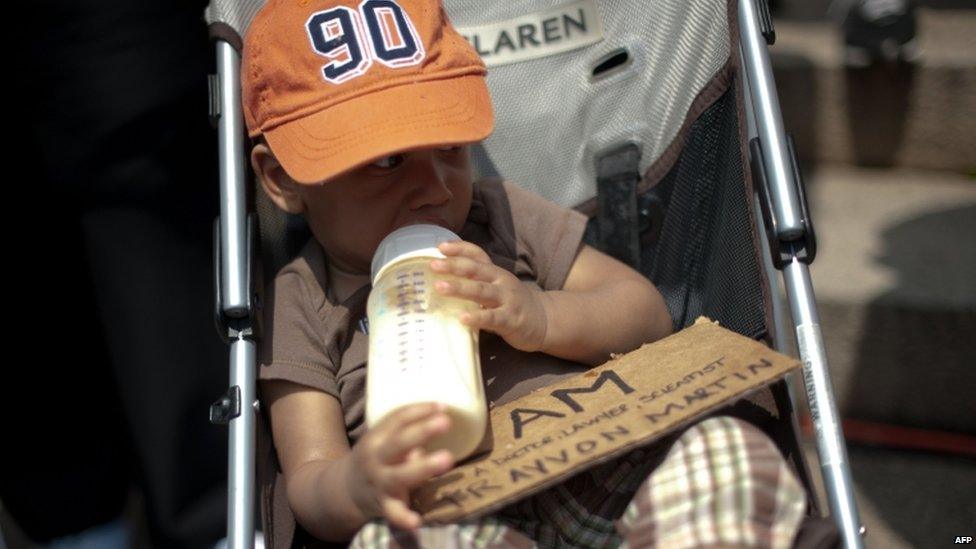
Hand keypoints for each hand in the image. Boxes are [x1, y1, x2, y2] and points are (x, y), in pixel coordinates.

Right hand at [349, 403, 454, 529]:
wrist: (345, 491)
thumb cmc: (376, 459)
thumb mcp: (383, 441)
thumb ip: (407, 433)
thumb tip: (441, 419)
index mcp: (377, 438)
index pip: (398, 418)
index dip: (421, 410)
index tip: (444, 407)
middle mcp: (376, 458)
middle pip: (399, 442)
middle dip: (422, 432)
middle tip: (445, 422)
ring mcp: (379, 482)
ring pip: (399, 475)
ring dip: (424, 467)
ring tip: (448, 459)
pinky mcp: (383, 505)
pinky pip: (393, 512)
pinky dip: (403, 517)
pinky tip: (417, 521)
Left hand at [431, 240, 547, 352]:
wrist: (544, 320)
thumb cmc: (511, 303)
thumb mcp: (496, 286)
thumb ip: (475, 282)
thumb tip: (441, 280)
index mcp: (495, 272)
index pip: (477, 254)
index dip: (460, 248)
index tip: (440, 247)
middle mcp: (501, 281)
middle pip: (476, 269)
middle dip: (453, 266)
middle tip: (433, 265)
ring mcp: (507, 299)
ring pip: (481, 291)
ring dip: (459, 288)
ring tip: (440, 287)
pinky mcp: (511, 319)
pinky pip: (492, 318)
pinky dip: (477, 317)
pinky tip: (462, 318)